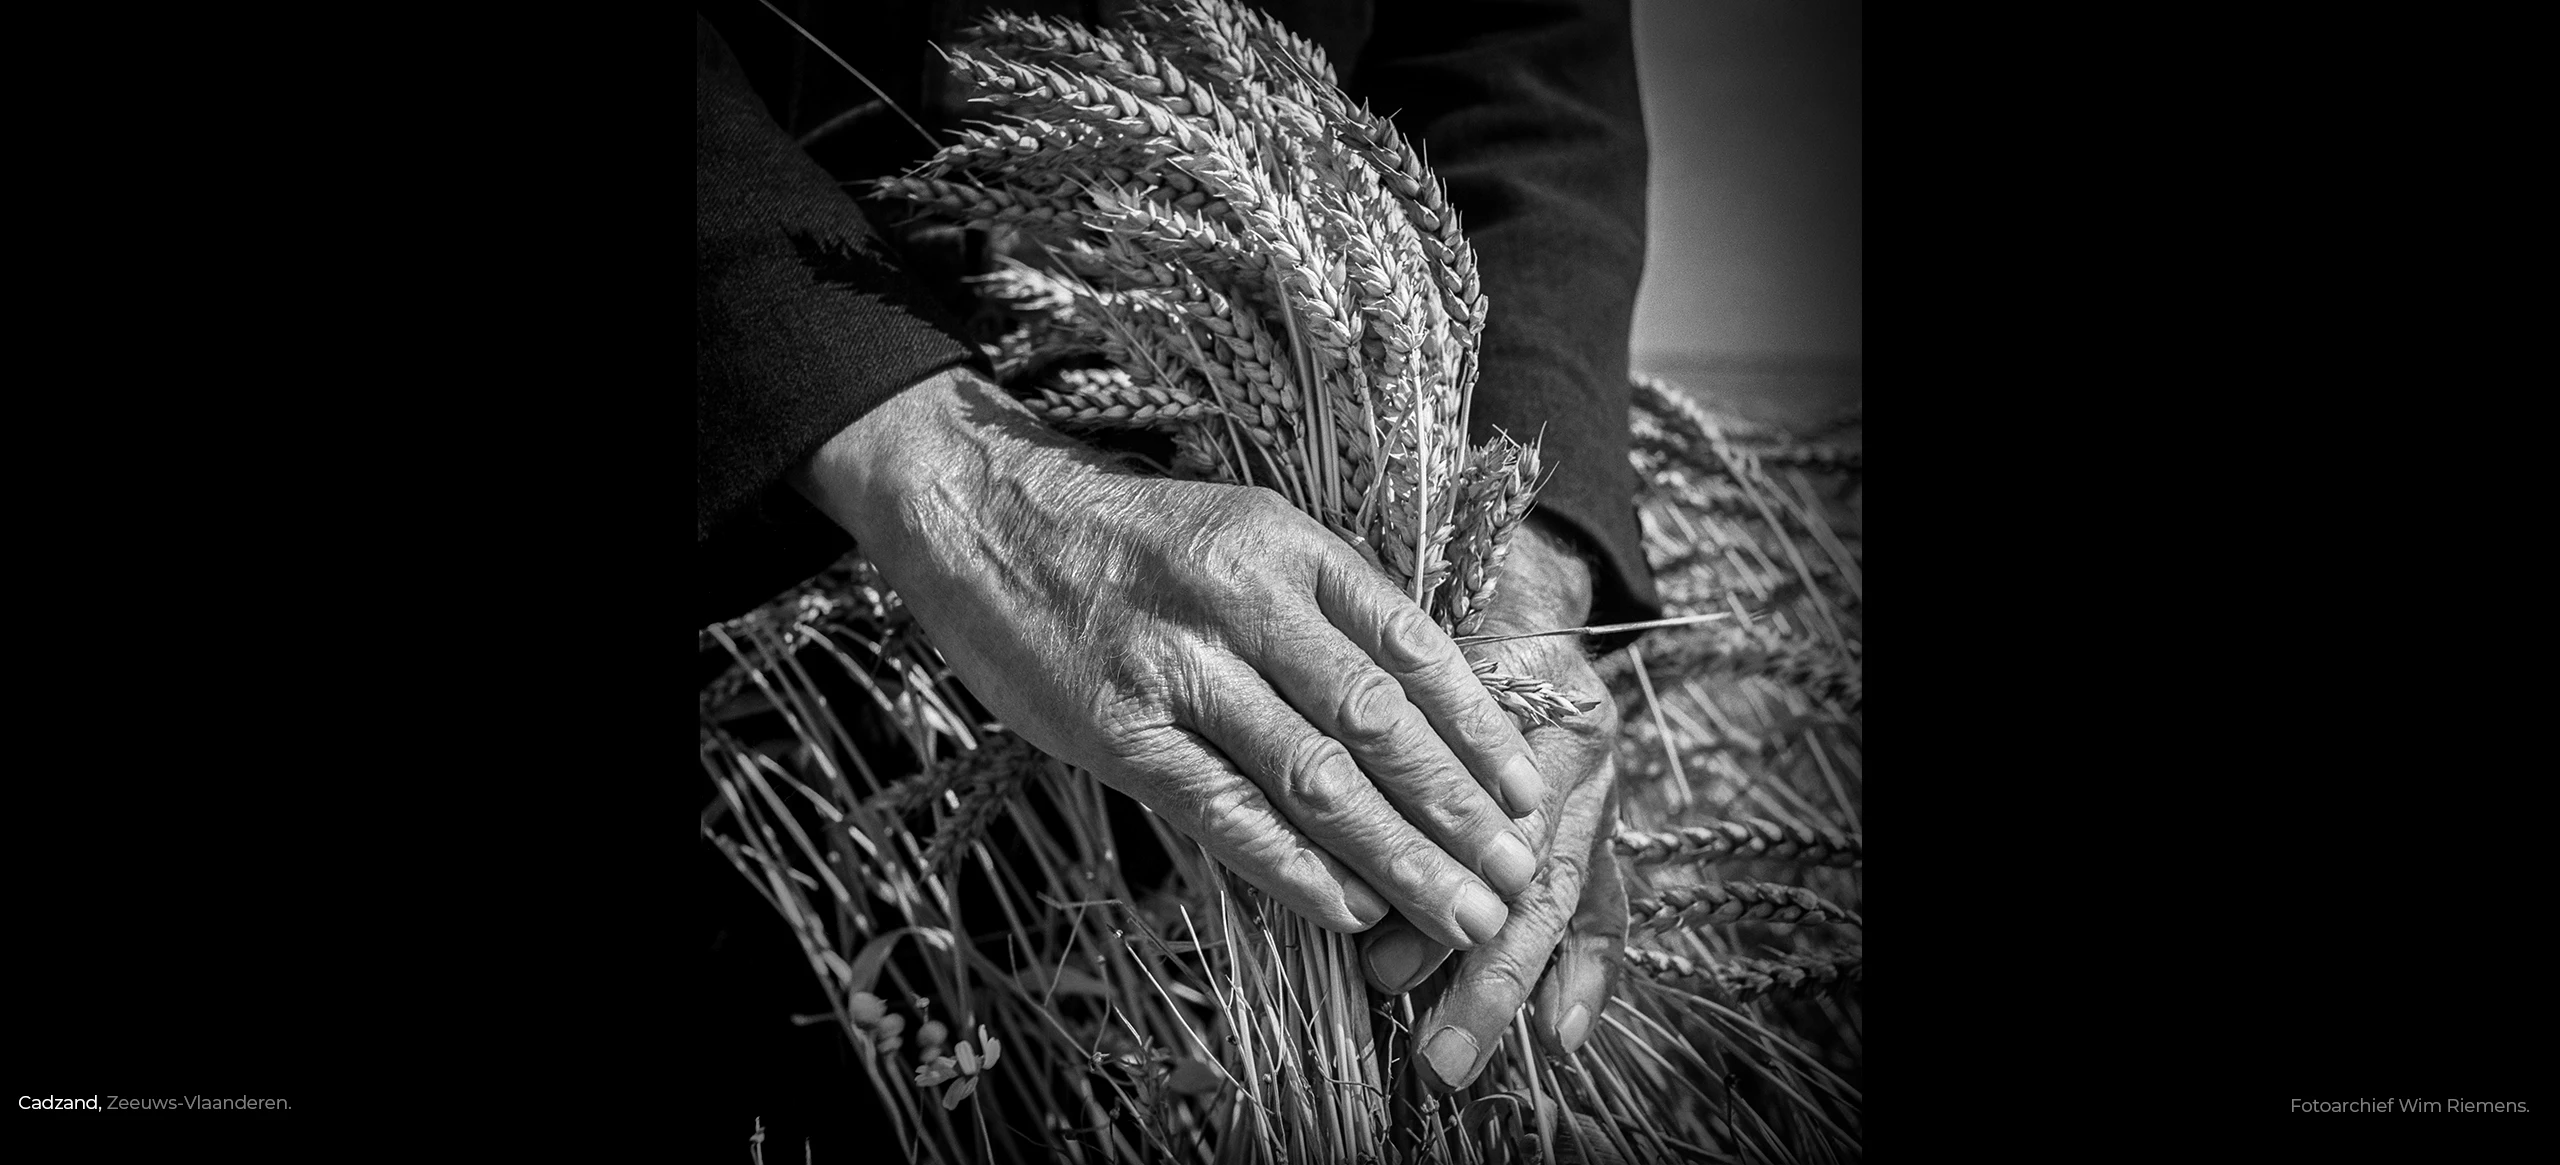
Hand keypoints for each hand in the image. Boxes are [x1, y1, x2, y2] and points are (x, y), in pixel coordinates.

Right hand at [792, 367, 1549, 949]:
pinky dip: (1296, 869)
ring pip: (1314, 775)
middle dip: (1458, 808)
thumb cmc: (1130, 545)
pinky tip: (1352, 911)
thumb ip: (1322, 611)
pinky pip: (1226, 812)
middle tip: (1517, 874)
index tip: (1530, 790)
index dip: (1479, 725)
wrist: (983, 520)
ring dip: (1399, 856)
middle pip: (1377, 718)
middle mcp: (1243, 598)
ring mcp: (1179, 666)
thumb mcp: (1240, 535)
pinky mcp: (1120, 731)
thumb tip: (1425, 712)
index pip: (1412, 642)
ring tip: (1462, 915)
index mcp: (1288, 542)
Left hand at [1354, 514, 1627, 1088]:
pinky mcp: (1592, 808)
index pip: (1485, 822)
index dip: (1434, 896)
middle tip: (1437, 1058)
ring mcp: (1589, 785)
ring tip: (1458, 1052)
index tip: (1379, 970)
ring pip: (1565, 897)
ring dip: (1512, 984)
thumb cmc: (1433, 607)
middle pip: (1534, 881)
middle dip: (1484, 977)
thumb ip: (1376, 735)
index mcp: (1522, 703)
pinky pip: (1604, 897)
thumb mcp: (1399, 650)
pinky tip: (1562, 1033)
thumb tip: (1338, 865)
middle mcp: (1572, 751)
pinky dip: (1586, 968)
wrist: (1504, 563)